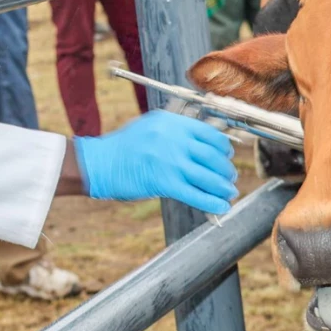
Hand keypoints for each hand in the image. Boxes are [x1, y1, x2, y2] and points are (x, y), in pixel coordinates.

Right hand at [74, 111, 238, 214]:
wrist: (100, 163)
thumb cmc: (124, 147)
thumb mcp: (151, 127)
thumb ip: (176, 133)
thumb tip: (203, 147)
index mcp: (171, 123)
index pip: (209, 134)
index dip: (223, 147)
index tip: (227, 154)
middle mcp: (173, 139)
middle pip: (213, 156)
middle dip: (226, 169)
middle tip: (230, 177)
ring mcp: (169, 161)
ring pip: (208, 176)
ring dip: (223, 187)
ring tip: (229, 193)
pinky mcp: (165, 183)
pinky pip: (196, 195)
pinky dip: (212, 203)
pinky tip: (221, 208)